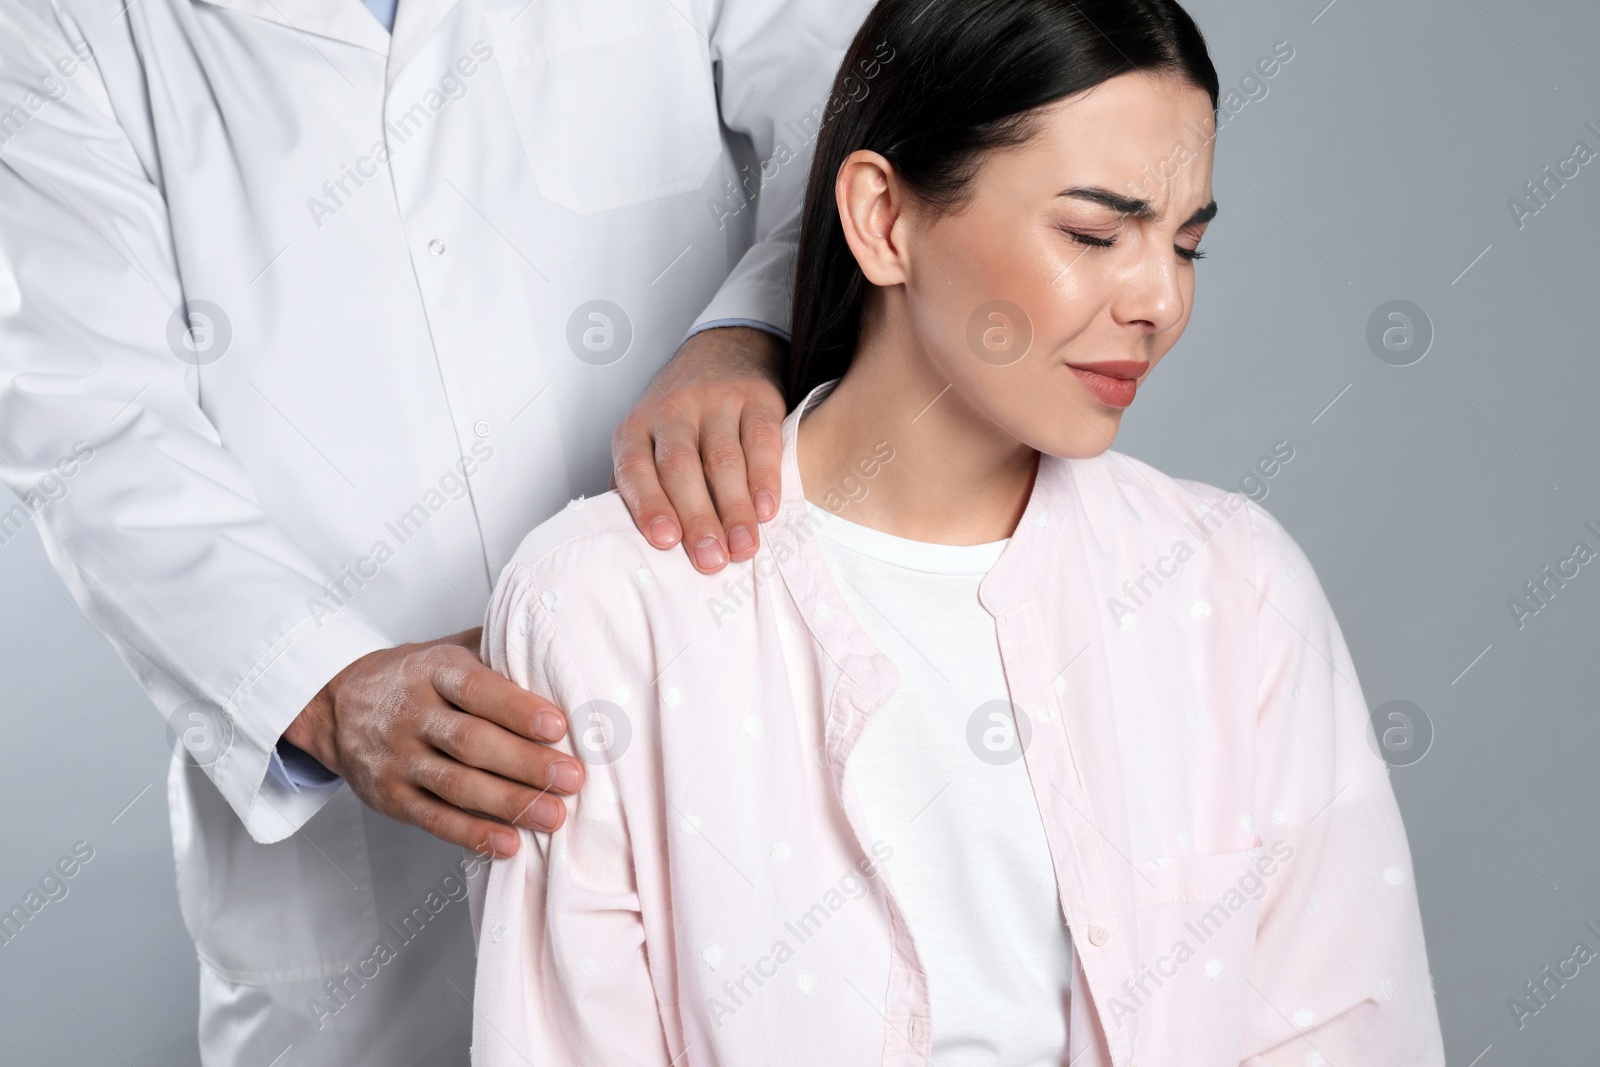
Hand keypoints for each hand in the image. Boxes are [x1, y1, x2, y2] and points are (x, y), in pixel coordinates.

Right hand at [282, 627, 582, 855]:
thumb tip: (562, 653)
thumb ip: (497, 651)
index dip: (517, 708)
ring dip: (509, 803)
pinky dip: (472, 835)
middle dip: (526, 762)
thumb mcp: (447, 649)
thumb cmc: (413, 677)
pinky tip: (509, 843)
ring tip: (554, 815)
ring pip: (457, 786)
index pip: (476, 689)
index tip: (558, 726)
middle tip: (572, 778)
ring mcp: (399, 759)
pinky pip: (434, 819)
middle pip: (472, 742)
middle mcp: (413, 714)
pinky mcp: (392, 798)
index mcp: (433, 670)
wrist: (336, 706)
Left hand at [611, 324, 786, 573]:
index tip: (664, 541)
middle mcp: (672, 411)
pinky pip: (761, 440)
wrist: (723, 352)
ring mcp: (715, 401)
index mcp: (636, 428)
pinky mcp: (756, 399)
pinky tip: (767, 509)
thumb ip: (639, 487)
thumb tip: (629, 545)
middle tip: (710, 560)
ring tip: (743, 547)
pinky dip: (765, 478)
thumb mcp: (647, 442)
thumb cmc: (680, 417)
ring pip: (722, 459)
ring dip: (734, 508)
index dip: (648, 504)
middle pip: (681, 467)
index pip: (635, 467)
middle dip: (696, 517)